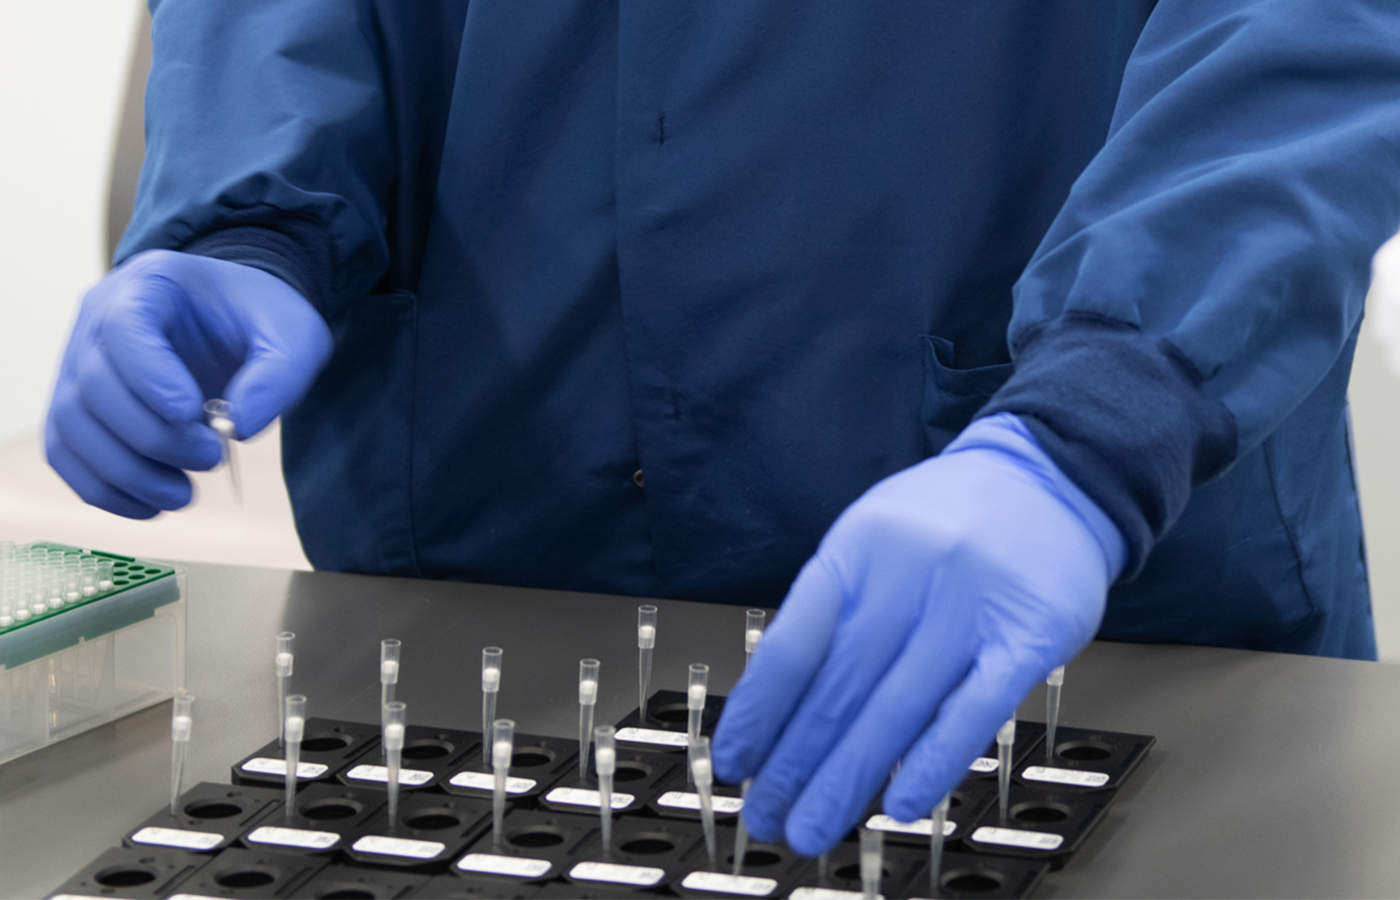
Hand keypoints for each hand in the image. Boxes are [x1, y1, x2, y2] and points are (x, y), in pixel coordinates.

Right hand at [46, 250, 331, 517]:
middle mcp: (98, 319)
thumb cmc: (261, 321)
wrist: (238, 323)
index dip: (150, 378)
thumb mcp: (294, 336)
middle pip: (95, 385)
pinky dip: (101, 488)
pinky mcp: (78, 407)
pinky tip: (151, 505)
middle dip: (152, 437)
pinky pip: (66, 452)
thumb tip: (240, 429)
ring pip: (72, 426)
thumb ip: (277, 377)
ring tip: (184, 494)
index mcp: (149, 285)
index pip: (124, 329)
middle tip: (210, 458)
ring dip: (125, 473)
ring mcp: (78, 363)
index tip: (193, 416)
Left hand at [711, 412, 1124, 853]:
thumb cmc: (948, 518)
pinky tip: (899, 805)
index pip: (793, 646)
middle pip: (839, 687)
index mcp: (857, 549)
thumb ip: (832, 610)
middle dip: (795, 763)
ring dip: (848, 778)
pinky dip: (933, 763)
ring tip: (814, 826)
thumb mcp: (871, 538)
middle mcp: (908, 574)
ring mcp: (969, 606)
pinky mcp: (1029, 637)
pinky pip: (974, 712)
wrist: (1048, 478)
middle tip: (767, 816)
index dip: (758, 713)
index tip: (735, 762)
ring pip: (897, 709)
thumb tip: (779, 707)